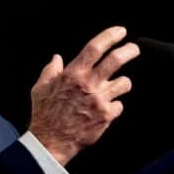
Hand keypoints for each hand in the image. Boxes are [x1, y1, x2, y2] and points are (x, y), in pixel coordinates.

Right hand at [28, 26, 139, 165]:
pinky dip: (115, 105)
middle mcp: (89, 84)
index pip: (95, 48)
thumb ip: (50, 70)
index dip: (110, 36)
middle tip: (134, 48)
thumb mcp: (40, 88)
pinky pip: (119, 105)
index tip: (120, 32)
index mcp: (73, 74)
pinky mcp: (106, 116)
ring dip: (122, 83)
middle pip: (116, 60)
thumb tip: (57, 58)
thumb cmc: (44, 114)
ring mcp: (100, 100)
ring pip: (124, 83)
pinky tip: (106, 108)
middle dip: (129, 51)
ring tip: (117, 86)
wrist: (51, 142)